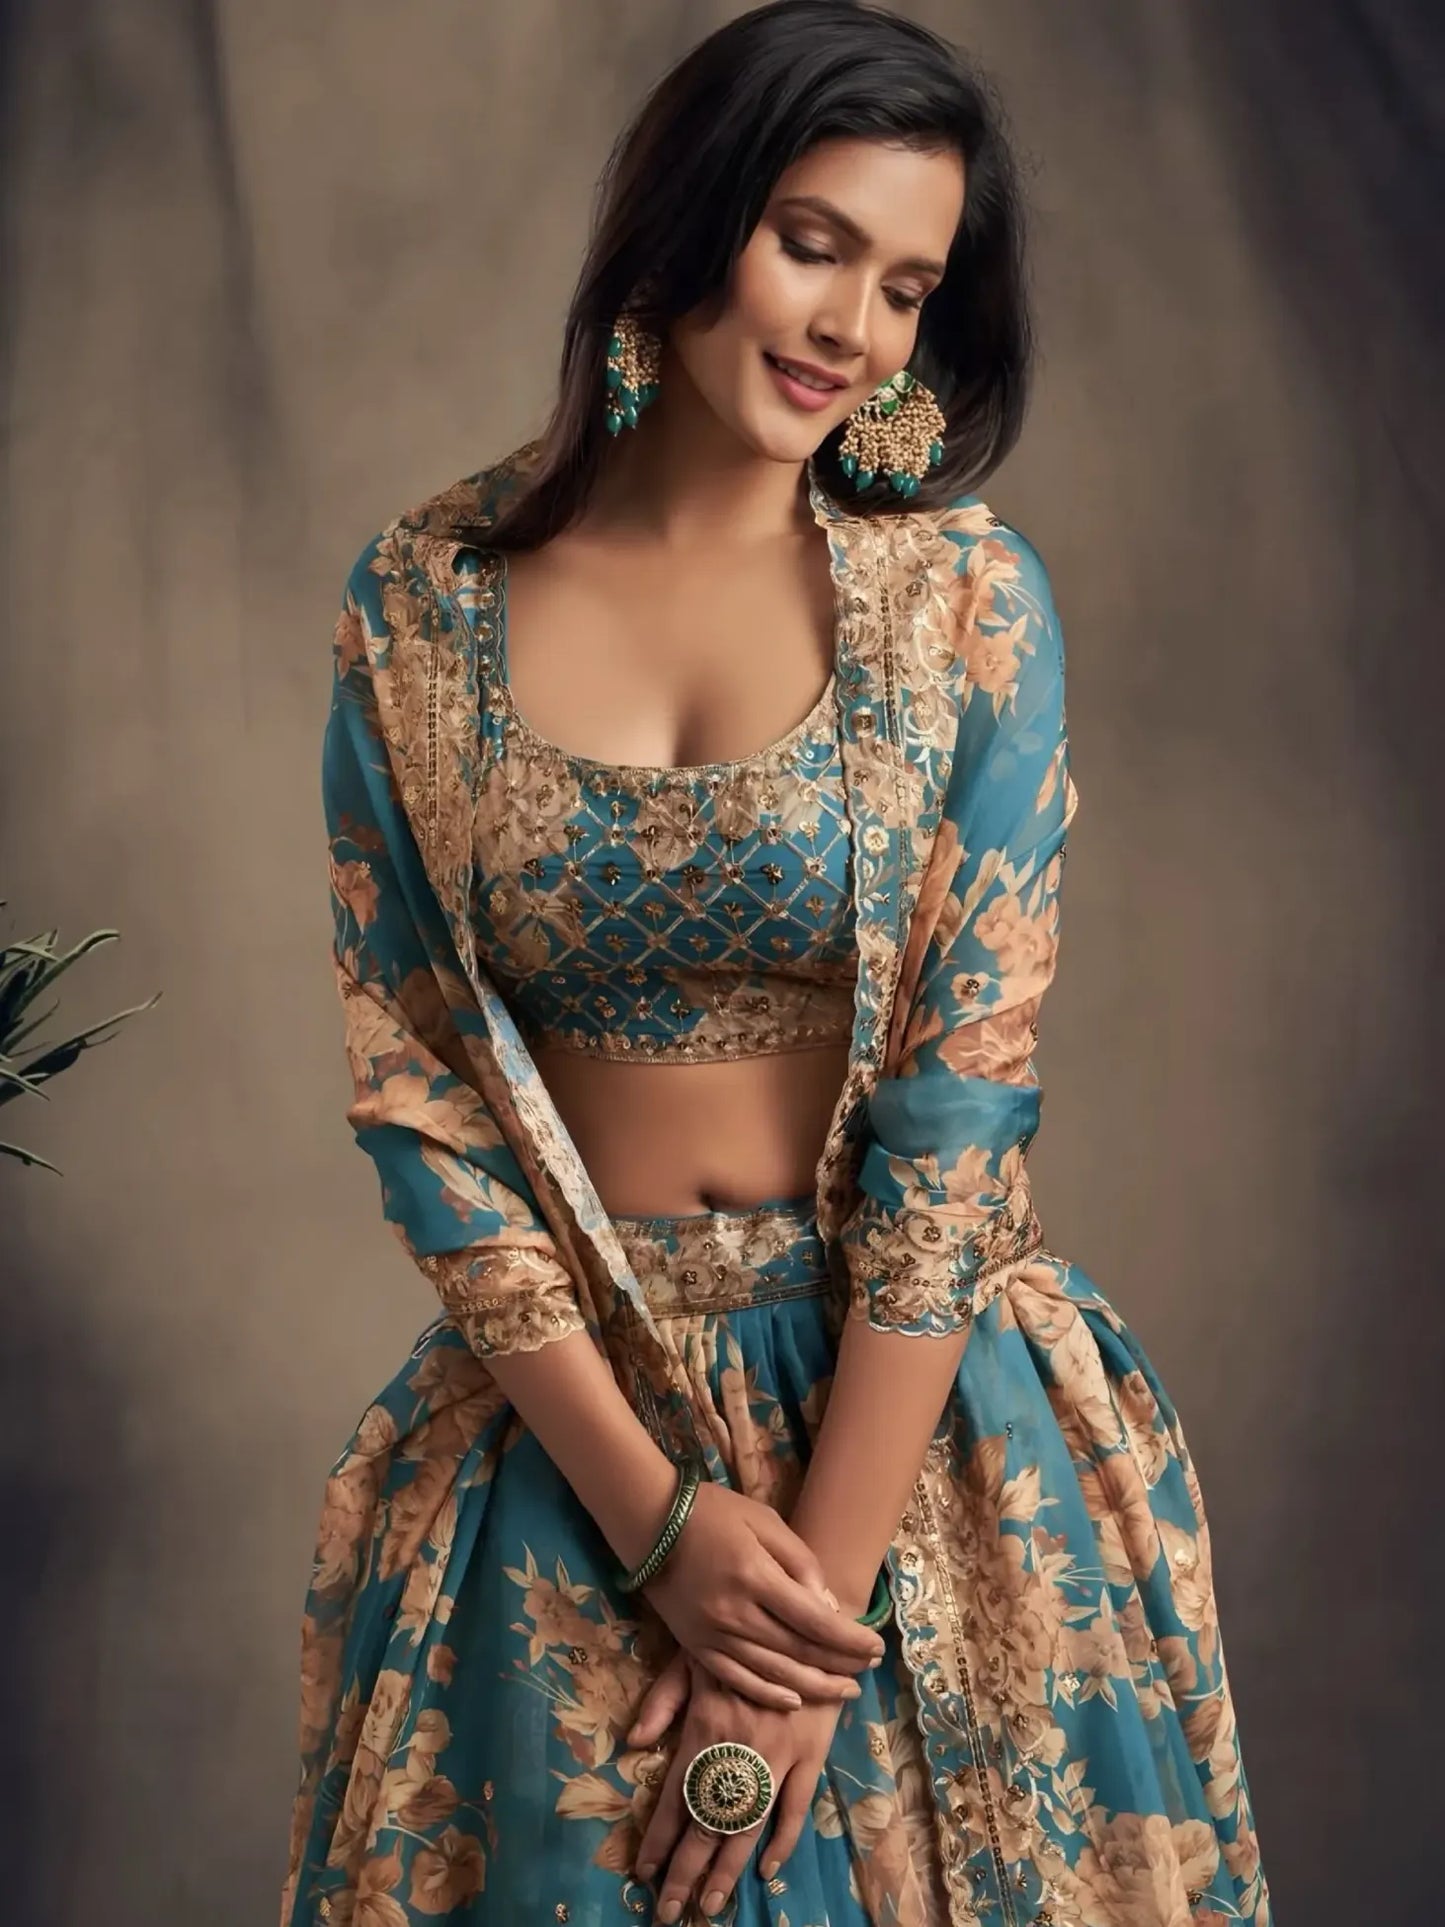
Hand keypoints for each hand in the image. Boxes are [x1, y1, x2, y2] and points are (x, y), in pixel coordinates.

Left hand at [630, 1653, 842, 1921]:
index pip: (674, 1797)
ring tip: (709, 1905)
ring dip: (727, 1870)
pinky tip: (766, 1869)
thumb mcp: (695, 1656)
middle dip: (685, 1871)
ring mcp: (778, 1757)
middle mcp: (738, 1750)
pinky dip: (783, 1842)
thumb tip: (634, 1743)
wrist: (807, 1616)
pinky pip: (796, 1809)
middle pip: (707, 1824)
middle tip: (668, 1912)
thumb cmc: (744, 1636)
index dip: (658, 1838)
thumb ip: (664, 1700)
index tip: (644, 1873)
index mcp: (705, 1727)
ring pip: (748, 1826)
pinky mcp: (811, 1755)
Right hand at [641, 1481, 884, 1708]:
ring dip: (814, 1685)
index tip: (877, 1647)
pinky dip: (768, 1693)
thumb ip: (799, 1561)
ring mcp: (713, 1635)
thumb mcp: (764, 1520)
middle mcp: (736, 1613)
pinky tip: (794, 1699)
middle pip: (799, 1650)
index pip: (815, 1620)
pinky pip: (737, 1679)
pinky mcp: (696, 1646)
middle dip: (840, 1664)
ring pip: (773, 1672)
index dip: (850, 1639)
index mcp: (756, 1576)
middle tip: (869, 1669)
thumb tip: (827, 1604)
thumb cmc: (713, 1513)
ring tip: (844, 1690)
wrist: (650, 1522)